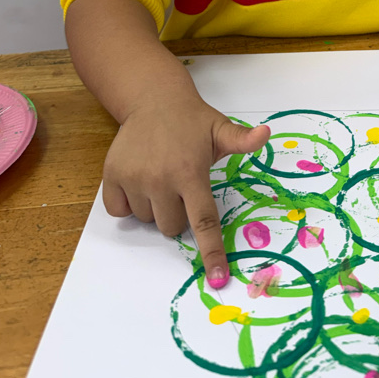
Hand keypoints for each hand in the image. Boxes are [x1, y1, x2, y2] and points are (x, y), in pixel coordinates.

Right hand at [102, 91, 269, 287]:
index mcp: (190, 173)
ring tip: (159, 175)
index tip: (217, 279)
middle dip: (178, 213)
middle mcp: (160, 179)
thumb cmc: (191, 120)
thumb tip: (266, 135)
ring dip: (154, 206)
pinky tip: (138, 180)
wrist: (153, 98)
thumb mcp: (220, 129)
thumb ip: (243, 141)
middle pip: (172, 227)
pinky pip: (119, 211)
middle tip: (180, 185)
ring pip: (147, 220)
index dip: (211, 252)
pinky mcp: (112, 176)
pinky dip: (128, 204)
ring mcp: (134, 179)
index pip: (203, 221)